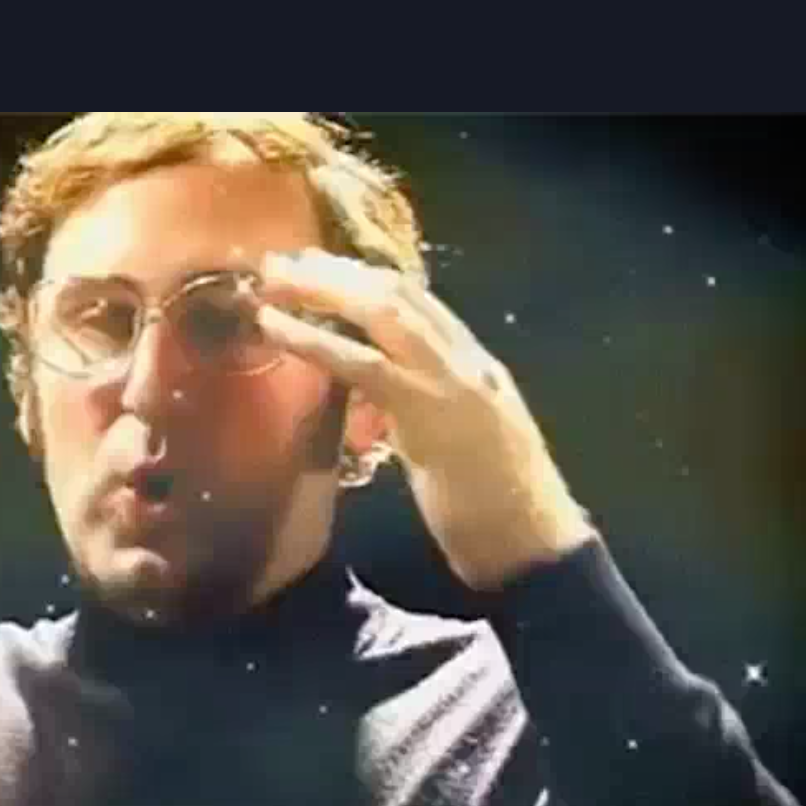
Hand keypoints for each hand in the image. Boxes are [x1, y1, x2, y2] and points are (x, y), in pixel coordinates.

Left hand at [254, 249, 594, 589]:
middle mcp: (467, 361)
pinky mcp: (427, 411)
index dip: (364, 279)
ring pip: (383, 312)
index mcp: (477, 367)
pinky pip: (362, 363)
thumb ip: (425, 411)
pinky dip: (315, 341)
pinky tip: (277, 330)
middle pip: (397, 293)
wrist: (531, 544)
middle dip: (337, 272)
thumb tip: (378, 396)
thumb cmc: (499, 510)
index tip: (320, 267)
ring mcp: (451, 380)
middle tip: (282, 261)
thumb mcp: (462, 444)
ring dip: (323, 290)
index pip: (419, 303)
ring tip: (273, 282)